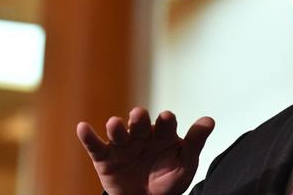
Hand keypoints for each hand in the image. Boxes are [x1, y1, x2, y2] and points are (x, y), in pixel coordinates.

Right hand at [76, 107, 214, 194]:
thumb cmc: (169, 177)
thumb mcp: (186, 163)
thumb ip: (195, 142)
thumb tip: (210, 120)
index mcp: (164, 134)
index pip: (166, 123)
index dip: (166, 121)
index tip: (166, 118)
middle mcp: (143, 135)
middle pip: (140, 123)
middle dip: (139, 119)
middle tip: (138, 115)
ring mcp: (124, 145)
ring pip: (119, 133)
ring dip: (117, 127)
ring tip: (115, 124)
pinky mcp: (106, 158)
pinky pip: (96, 147)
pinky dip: (89, 137)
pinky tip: (83, 127)